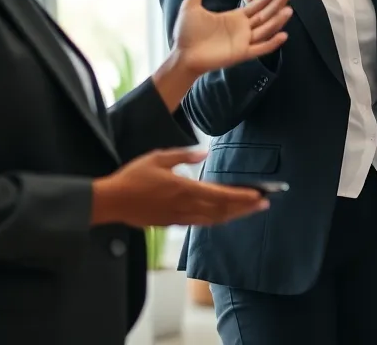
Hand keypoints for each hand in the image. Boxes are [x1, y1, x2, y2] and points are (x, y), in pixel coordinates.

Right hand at [90, 148, 268, 226]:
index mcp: (183, 189)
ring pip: (214, 219)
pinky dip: (217, 220)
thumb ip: (183, 155)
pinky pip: (201, 223)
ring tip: (251, 210)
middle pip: (222, 210)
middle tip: (265, 203)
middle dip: (245, 207)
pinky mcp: (172, 223)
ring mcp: (179, 217)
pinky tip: (225, 216)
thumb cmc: (133, 177)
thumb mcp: (158, 158)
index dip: (242, 196)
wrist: (111, 202)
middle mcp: (185, 206)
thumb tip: (204, 153)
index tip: (259, 195)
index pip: (220, 195)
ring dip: (234, 215)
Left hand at [171, 0, 294, 75]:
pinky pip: (260, 48)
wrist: (182, 54)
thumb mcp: (192, 4)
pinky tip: (283, 35)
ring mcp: (244, 41)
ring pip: (266, 29)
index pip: (257, 3)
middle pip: (266, 13)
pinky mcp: (241, 53)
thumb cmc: (187, 32)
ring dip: (278, 20)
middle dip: (278, 0)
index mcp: (235, 17)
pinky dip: (272, 43)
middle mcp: (243, 28)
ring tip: (289, 9)